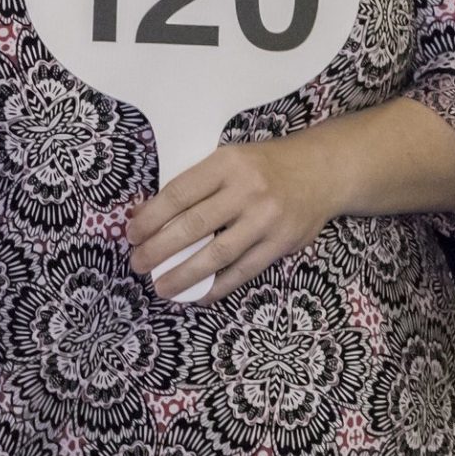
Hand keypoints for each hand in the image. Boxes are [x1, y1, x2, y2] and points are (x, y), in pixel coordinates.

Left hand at [127, 134, 343, 301]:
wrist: (322, 171)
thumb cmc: (264, 167)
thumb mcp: (228, 161)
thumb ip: (193, 186)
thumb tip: (143, 213)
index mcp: (226, 164)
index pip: (178, 194)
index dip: (151, 218)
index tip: (132, 235)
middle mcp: (246, 190)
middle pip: (192, 226)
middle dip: (159, 250)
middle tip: (138, 265)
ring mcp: (266, 219)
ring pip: (216, 255)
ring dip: (184, 275)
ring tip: (162, 288)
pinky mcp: (281, 243)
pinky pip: (242, 271)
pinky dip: (217, 286)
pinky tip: (198, 294)